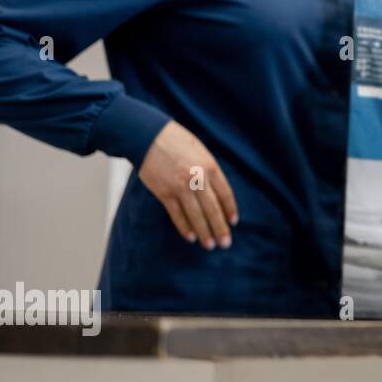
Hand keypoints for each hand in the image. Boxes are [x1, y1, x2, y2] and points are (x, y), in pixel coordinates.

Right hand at [137, 121, 238, 250]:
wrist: (148, 136)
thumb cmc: (177, 142)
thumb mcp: (201, 152)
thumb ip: (209, 171)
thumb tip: (217, 193)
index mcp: (210, 167)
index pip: (225, 194)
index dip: (230, 210)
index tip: (234, 222)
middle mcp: (197, 179)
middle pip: (213, 209)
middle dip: (220, 228)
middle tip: (226, 243)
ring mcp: (180, 187)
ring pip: (196, 215)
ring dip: (204, 232)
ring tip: (210, 245)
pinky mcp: (164, 193)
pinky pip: (177, 214)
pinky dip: (184, 227)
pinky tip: (191, 237)